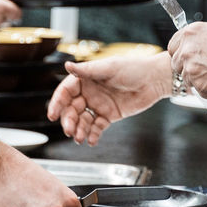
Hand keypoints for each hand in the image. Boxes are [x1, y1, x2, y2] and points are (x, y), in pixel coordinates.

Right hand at [47, 53, 172, 145]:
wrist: (154, 80)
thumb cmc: (133, 68)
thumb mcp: (109, 68)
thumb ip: (87, 70)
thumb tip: (67, 65)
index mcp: (86, 79)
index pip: (66, 92)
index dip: (57, 102)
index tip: (52, 114)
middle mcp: (89, 92)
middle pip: (72, 109)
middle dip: (68, 120)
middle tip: (69, 130)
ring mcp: (99, 105)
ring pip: (82, 120)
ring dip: (79, 129)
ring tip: (79, 138)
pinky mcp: (109, 115)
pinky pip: (97, 127)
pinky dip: (92, 134)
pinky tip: (91, 141)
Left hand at [168, 22, 206, 98]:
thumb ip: (200, 38)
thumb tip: (191, 45)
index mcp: (190, 33)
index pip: (172, 47)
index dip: (181, 53)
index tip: (188, 57)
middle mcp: (187, 50)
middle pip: (177, 64)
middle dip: (189, 67)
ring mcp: (192, 70)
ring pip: (188, 79)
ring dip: (200, 79)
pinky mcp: (200, 86)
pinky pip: (200, 90)